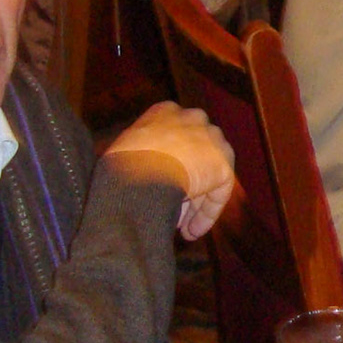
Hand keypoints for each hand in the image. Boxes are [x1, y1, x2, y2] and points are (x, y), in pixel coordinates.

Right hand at [104, 102, 234, 240]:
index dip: (170, 165)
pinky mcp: (222, 165)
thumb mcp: (124, 150)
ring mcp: (211, 140)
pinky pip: (217, 193)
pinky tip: (192, 231)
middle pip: (195, 155)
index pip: (176, 138)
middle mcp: (193, 119)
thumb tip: (142, 179)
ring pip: (208, 174)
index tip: (162, 185)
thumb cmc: (120, 165)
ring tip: (184, 227)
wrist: (137, 173)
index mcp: (166, 111)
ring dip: (197, 202)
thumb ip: (141, 155)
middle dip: (188, 183)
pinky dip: (206, 214)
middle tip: (175, 210)